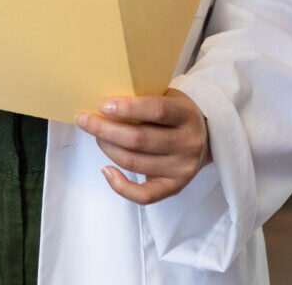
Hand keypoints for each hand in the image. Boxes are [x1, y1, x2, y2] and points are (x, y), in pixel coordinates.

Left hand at [77, 89, 210, 204]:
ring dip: (107, 149)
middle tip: (85, 120)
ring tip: (96, 137)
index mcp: (186, 115)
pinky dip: (120, 186)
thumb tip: (102, 106)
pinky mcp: (175, 187)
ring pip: (134, 163)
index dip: (128, 108)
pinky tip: (106, 170)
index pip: (157, 110)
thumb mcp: (167, 97)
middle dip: (105, 130)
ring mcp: (182, 168)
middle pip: (139, 139)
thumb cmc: (175, 113)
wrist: (206, 136)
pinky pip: (144, 195)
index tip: (103, 105)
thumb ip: (143, 99)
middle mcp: (188, 143)